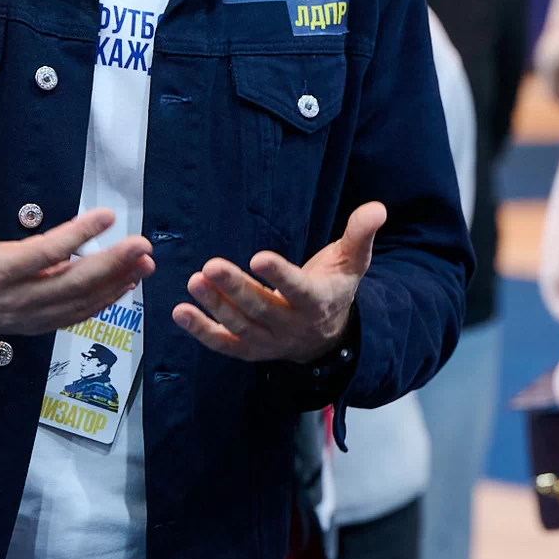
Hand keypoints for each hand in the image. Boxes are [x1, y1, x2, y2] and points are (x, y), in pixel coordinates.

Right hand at [0, 150, 154, 333]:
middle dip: (111, 265)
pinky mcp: (31, 325)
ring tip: (144, 263)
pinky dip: (101, 302)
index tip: (108, 215)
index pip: (45, 252)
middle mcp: (14, 298)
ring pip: (77, 304)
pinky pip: (72, 316)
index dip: (79, 234)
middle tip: (142, 244)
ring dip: (115, 284)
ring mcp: (25, 315)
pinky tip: (125, 285)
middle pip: (71, 284)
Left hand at [172, 202, 385, 362]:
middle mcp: (292, 325)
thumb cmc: (334, 287)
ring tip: (195, 281)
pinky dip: (201, 331)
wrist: (327, 336)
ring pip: (240, 326)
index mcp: (318, 301)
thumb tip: (377, 208)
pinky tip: (181, 312)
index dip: (279, 276)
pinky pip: (224, 344)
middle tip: (211, 266)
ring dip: (215, 306)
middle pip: (261, 309)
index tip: (259, 257)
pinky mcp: (249, 350)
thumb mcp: (353, 261)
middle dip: (235, 288)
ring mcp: (269, 341)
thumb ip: (361, 234)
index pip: (298, 289)